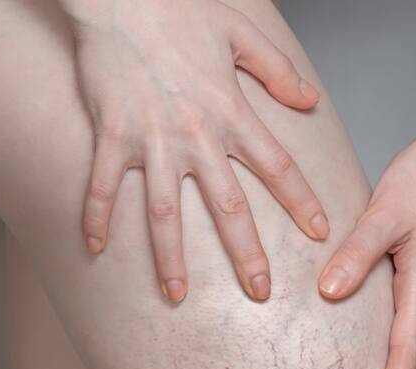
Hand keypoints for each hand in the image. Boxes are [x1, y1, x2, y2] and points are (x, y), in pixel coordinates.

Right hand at [66, 0, 329, 301]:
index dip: (302, 202)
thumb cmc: (180, 7)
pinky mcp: (112, 134)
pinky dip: (96, 217)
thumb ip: (277, 70)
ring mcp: (152, 139)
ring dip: (171, 258)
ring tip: (178, 294)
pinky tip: (94, 248)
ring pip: (165, 213)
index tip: (321, 233)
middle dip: (246, 254)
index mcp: (231, 112)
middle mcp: (196, 135)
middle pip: (228, 207)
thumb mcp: (240, 33)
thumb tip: (309, 102)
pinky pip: (103, 185)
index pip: (278, 167)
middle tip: (261, 292)